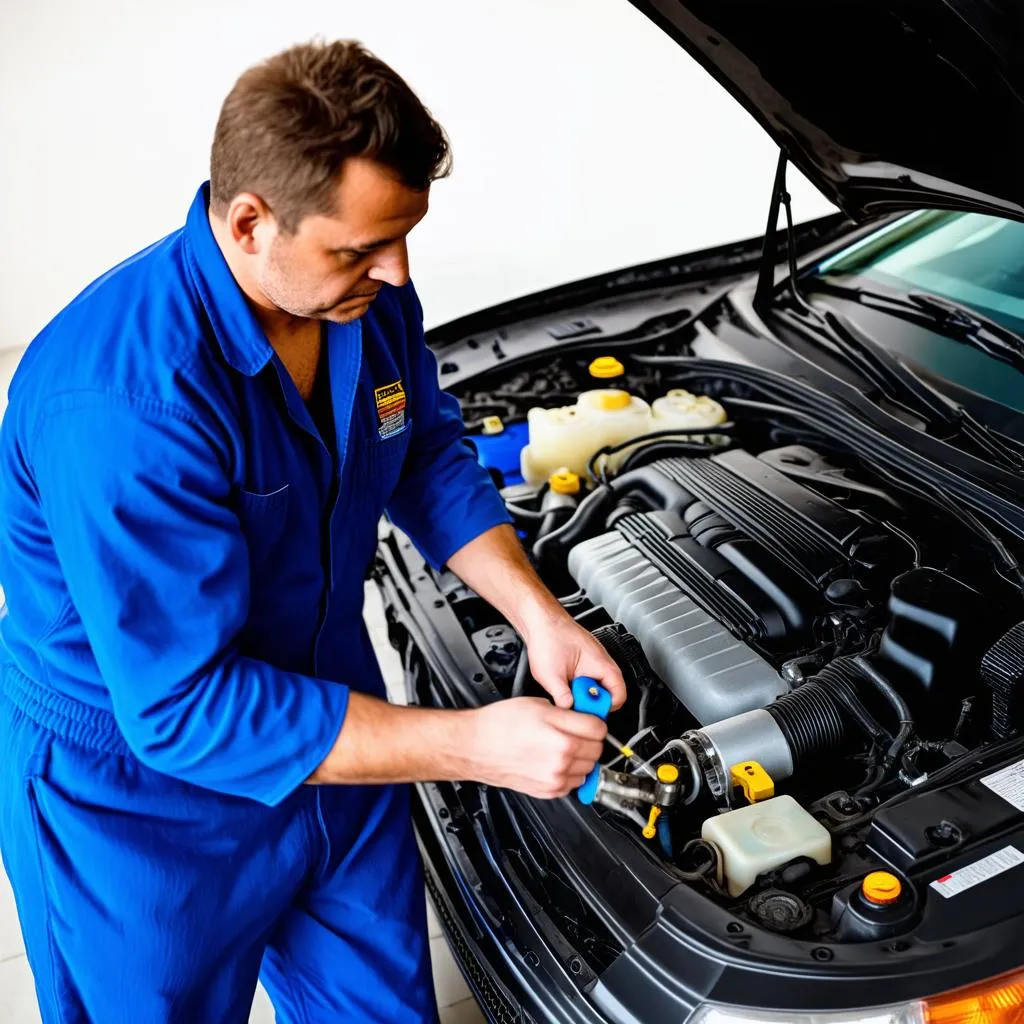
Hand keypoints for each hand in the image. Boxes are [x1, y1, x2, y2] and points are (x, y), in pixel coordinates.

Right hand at [464, 697, 606, 798]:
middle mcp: (561, 759)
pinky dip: (571, 772)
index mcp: (561, 735)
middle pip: (597, 750)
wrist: (476, 746)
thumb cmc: (499, 725)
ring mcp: (555, 778)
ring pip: (589, 768)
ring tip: (565, 746)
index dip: (594, 721)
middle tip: (578, 732)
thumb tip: (583, 715)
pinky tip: (557, 760)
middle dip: (590, 739)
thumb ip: (566, 712)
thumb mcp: (537, 705)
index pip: (599, 729)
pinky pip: (574, 783)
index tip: (589, 720)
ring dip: (583, 757)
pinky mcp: (549, 791)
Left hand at [520, 610, 626, 711]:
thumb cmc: (548, 637)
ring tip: (566, 690)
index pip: (619, 695)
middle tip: (573, 701)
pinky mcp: (584, 662)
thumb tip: (569, 711)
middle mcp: (601, 663)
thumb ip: (562, 697)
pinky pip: (587, 680)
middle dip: (591, 702)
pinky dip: (577, 686)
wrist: (539, 620)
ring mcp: (593, 662)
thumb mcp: (550, 675)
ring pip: (596, 687)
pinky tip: (563, 683)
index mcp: (601, 665)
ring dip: (582, 693)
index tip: (587, 711)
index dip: (604, 708)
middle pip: (608, 694)